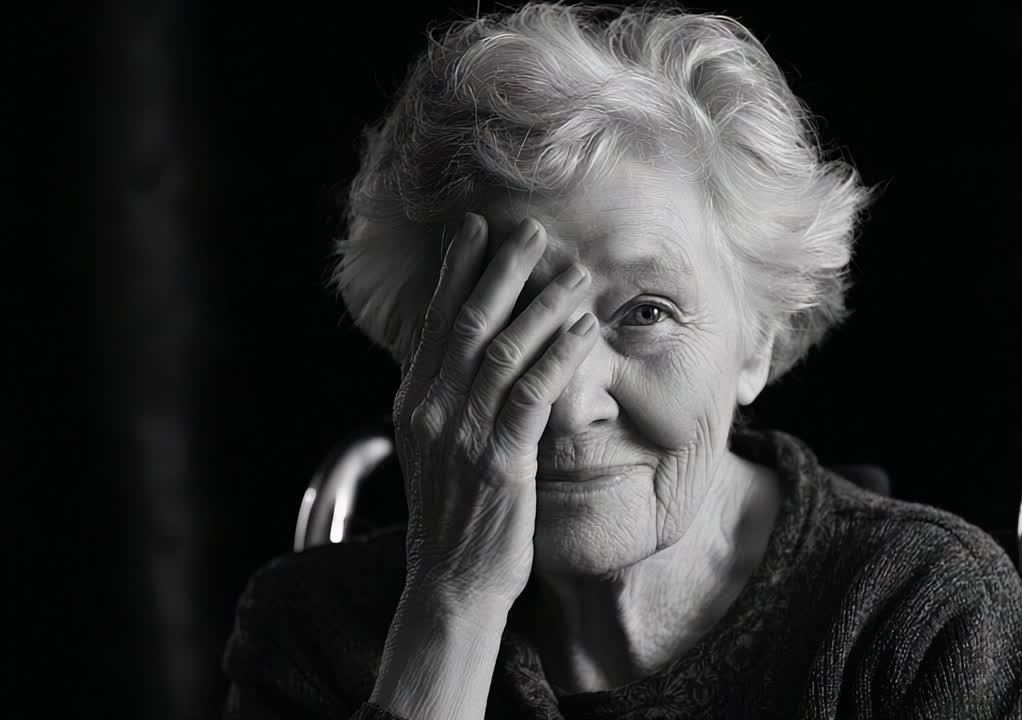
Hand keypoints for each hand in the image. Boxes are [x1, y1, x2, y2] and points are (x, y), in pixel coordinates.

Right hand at [391, 212, 597, 613]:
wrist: (451, 580)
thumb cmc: (454, 513)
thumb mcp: (435, 447)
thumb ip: (447, 397)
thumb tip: (467, 351)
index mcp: (413, 401)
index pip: (434, 321)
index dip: (455, 270)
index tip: (474, 226)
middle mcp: (431, 409)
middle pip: (467, 323)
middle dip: (500, 270)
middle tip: (532, 230)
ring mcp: (462, 434)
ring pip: (503, 352)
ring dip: (542, 305)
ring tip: (575, 271)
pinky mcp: (498, 461)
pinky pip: (531, 396)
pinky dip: (558, 357)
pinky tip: (583, 329)